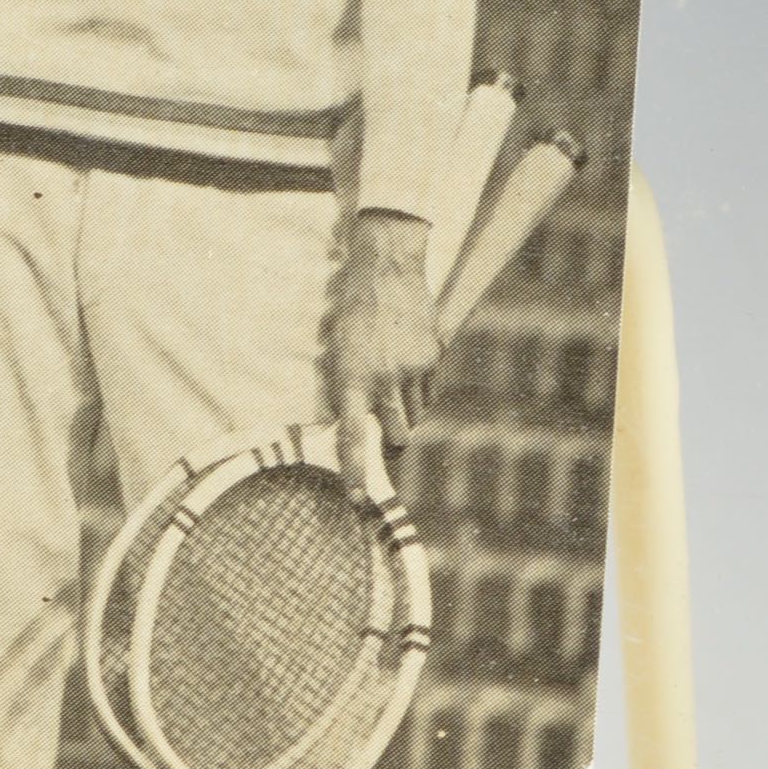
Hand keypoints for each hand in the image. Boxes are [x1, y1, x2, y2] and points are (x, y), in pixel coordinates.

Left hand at [327, 211, 439, 501]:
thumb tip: (349, 423)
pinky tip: (408, 369)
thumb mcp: (337, 351)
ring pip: (415, 417)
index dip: (354, 470)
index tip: (357, 497)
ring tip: (394, 390)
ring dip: (406, 415)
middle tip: (387, 439)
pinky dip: (419, 393)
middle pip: (398, 437)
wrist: (386, 271)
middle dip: (393, 442)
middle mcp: (383, 380)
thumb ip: (345, 388)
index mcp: (351, 379)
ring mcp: (411, 370)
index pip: (353, 436)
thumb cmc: (352, 311)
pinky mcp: (432, 358)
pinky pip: (428, 393)